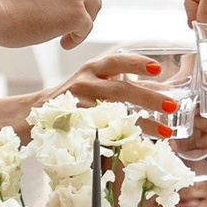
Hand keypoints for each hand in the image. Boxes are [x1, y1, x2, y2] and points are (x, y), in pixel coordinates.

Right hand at [41, 51, 190, 132]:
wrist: (35, 113)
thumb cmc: (74, 97)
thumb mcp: (96, 82)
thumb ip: (125, 84)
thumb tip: (165, 92)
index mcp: (93, 69)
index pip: (116, 62)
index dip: (137, 64)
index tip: (158, 69)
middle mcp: (86, 83)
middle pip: (120, 89)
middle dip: (148, 97)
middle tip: (171, 105)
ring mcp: (79, 105)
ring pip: (114, 113)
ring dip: (142, 123)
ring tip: (165, 131)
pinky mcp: (76, 126)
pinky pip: (102, 132)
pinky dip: (123, 139)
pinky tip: (140, 144)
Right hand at [182, 86, 206, 178]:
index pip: (186, 87)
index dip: (174, 95)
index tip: (170, 104)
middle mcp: (201, 110)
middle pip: (175, 113)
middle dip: (173, 121)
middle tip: (180, 130)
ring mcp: (200, 132)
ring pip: (177, 135)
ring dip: (178, 141)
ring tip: (192, 144)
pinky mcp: (203, 154)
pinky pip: (186, 157)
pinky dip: (185, 159)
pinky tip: (193, 159)